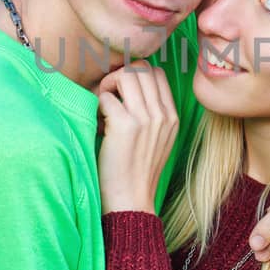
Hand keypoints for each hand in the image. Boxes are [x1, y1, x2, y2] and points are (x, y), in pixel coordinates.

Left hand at [96, 65, 177, 214]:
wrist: (131, 200)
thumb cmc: (137, 172)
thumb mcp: (157, 141)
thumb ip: (152, 115)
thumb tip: (132, 87)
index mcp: (172, 117)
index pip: (158, 73)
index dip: (136, 75)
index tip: (123, 93)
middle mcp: (162, 115)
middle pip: (142, 68)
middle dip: (120, 75)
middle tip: (109, 96)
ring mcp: (145, 119)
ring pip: (126, 74)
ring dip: (108, 84)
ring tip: (103, 105)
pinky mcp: (125, 126)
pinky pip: (106, 97)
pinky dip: (97, 105)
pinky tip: (98, 123)